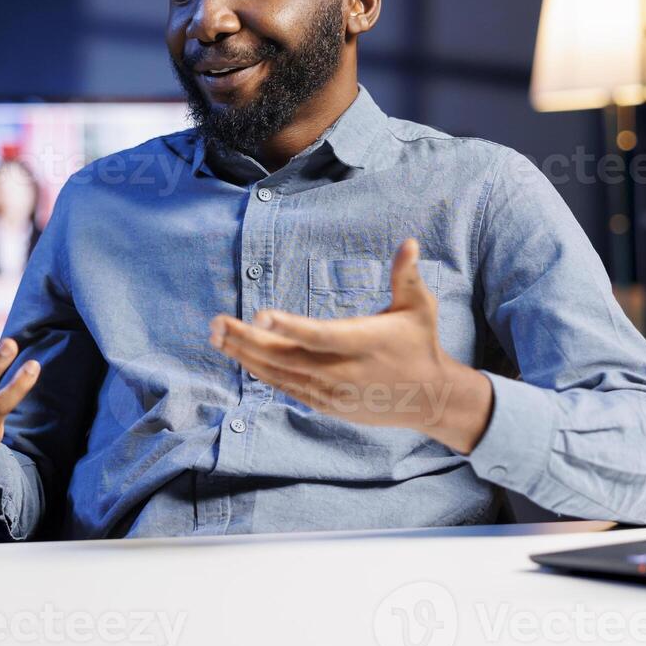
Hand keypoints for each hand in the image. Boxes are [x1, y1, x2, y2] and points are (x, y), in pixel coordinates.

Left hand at [208, 239, 493, 453]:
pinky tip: (240, 355)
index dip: (290, 327)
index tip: (259, 314)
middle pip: (289, 357)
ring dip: (246, 355)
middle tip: (216, 323)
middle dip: (248, 340)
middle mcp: (345, 371)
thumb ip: (406, 275)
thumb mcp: (419, 307)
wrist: (429, 398)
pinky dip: (263, 372)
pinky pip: (287, 387)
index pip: (321, 335)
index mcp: (365, 342)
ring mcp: (334, 392)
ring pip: (282, 375)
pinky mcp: (327, 404)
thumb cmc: (420, 342)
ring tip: (216, 336)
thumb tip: (409, 241)